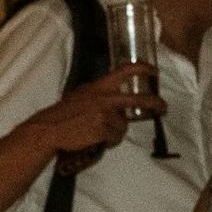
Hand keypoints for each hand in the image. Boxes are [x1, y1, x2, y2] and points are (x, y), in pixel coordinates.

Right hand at [21, 69, 157, 166]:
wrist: (48, 129)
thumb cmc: (61, 114)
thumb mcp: (79, 95)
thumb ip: (97, 95)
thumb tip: (111, 102)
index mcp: (98, 86)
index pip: (125, 71)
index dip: (143, 69)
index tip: (154, 71)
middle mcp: (105, 98)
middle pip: (138, 100)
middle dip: (154, 103)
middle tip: (162, 108)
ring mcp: (105, 114)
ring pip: (122, 125)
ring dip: (116, 132)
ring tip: (100, 135)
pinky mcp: (103, 130)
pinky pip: (114, 138)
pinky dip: (108, 142)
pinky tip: (97, 141)